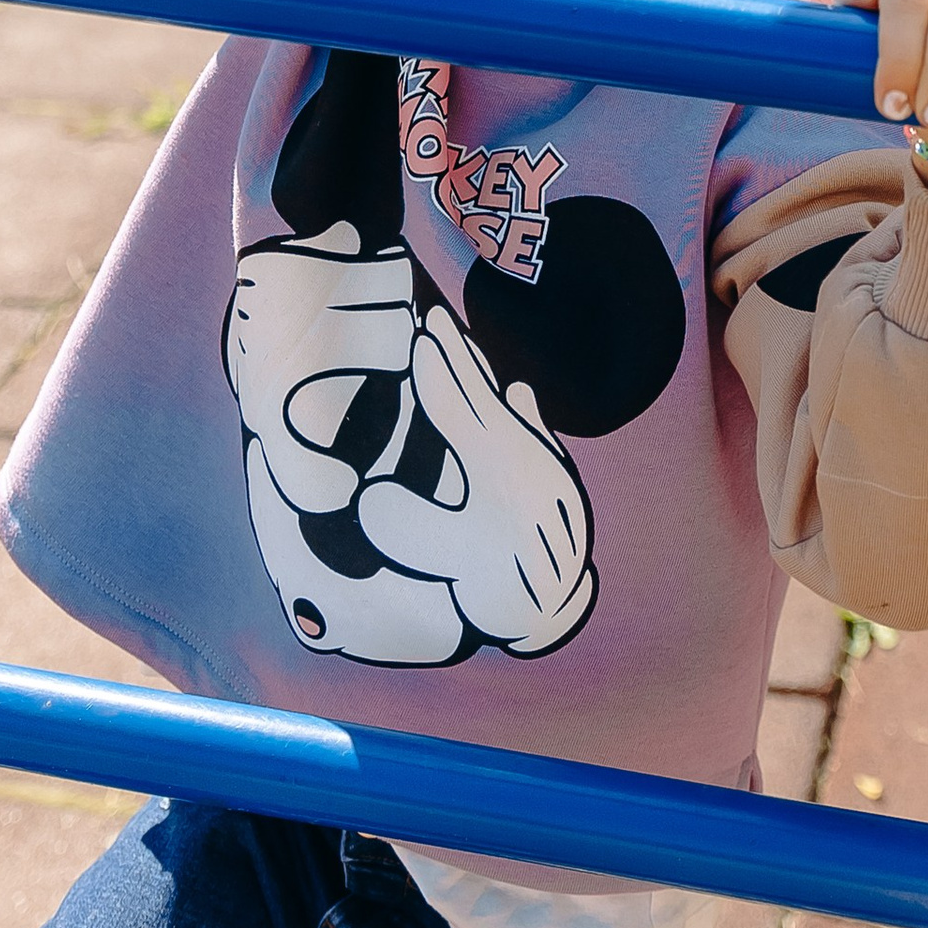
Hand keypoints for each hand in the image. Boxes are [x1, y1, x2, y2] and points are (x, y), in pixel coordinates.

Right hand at [358, 303, 596, 656]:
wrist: (562, 607)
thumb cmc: (505, 586)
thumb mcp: (451, 558)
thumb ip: (409, 526)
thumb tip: (365, 497)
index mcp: (497, 464)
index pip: (459, 405)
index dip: (438, 370)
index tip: (421, 333)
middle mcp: (524, 455)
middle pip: (483, 396)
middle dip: (457, 359)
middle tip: (435, 320)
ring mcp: (542, 465)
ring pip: (506, 409)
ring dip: (482, 379)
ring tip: (464, 349)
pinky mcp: (553, 483)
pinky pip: (530, 430)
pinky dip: (518, 410)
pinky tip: (520, 394)